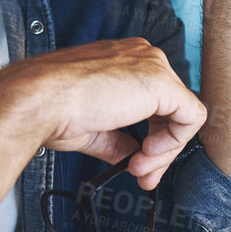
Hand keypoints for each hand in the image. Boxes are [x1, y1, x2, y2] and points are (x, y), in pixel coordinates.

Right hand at [13, 38, 206, 187]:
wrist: (40, 100)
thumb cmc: (52, 107)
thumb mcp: (94, 128)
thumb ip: (119, 139)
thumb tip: (132, 156)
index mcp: (124, 60)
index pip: (154, 102)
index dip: (150, 137)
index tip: (136, 164)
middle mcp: (141, 56)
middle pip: (171, 109)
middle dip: (160, 150)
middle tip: (142, 174)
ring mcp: (153, 65)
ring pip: (182, 115)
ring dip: (164, 151)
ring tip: (138, 168)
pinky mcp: (162, 81)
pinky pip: (190, 117)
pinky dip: (173, 143)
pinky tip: (147, 154)